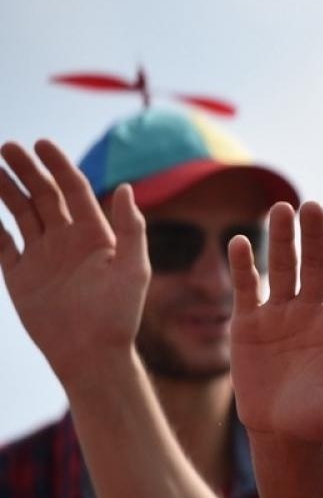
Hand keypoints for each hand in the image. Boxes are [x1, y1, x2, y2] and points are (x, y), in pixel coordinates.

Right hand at [0, 141, 149, 386]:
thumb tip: (127, 187)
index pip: (74, 190)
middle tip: (6, 146)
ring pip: (21, 214)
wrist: (91, 354)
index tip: (41, 144)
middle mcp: (68, 241)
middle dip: (26, 170)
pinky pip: (2, 245)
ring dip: (6, 191)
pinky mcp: (21, 277)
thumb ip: (130, 228)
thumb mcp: (134, 269)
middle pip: (44, 196)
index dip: (58, 165)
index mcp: (95, 235)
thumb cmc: (119, 314)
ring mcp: (42, 257)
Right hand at [229, 201, 322, 442]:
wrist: (283, 433)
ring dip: (282, 239)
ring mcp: (282, 314)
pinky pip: (247, 288)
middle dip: (316, 236)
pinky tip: (239, 241)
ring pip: (284, 268)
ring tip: (281, 209)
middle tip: (312, 207)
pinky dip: (243, 266)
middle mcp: (315, 310)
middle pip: (318, 264)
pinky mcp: (249, 324)